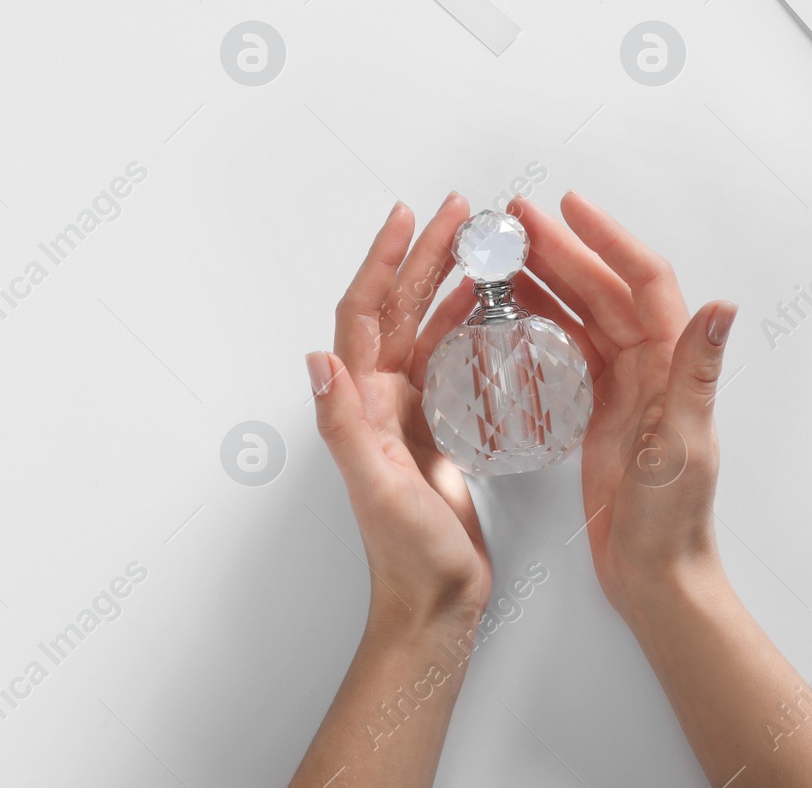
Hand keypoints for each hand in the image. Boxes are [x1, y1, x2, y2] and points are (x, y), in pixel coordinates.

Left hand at [307, 195, 492, 631]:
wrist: (436, 600)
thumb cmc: (407, 554)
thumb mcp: (375, 486)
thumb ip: (345, 424)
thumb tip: (318, 360)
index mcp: (362, 403)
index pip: (364, 313)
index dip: (383, 261)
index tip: (407, 217)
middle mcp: (381, 398)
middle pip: (399, 307)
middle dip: (425, 254)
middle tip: (459, 212)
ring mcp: (410, 411)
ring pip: (427, 326)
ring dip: (449, 281)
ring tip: (479, 244)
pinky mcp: (440, 427)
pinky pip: (453, 358)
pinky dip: (471, 324)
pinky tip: (493, 308)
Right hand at [507, 192, 736, 616]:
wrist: (656, 574)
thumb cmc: (674, 518)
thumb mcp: (683, 442)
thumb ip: (695, 373)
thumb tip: (722, 309)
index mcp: (672, 363)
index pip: (643, 280)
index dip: (606, 238)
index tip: (568, 209)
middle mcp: (650, 366)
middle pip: (602, 289)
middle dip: (560, 250)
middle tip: (515, 221)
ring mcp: (624, 386)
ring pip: (581, 315)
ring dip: (545, 282)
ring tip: (503, 257)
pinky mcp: (599, 410)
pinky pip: (568, 351)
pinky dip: (540, 327)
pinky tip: (510, 315)